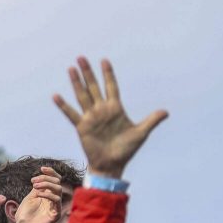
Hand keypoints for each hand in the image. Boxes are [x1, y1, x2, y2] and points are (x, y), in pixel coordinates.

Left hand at [12, 167, 62, 222]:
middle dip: (45, 178)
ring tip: (34, 186)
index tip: (41, 168)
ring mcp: (55, 207)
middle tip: (33, 181)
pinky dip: (47, 194)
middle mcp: (53, 200)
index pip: (55, 180)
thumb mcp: (30, 197)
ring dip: (46, 184)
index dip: (51, 172)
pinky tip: (38, 194)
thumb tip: (42, 176)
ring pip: (58, 189)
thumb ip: (37, 187)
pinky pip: (57, 201)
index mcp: (48, 195)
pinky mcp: (55, 214)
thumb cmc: (25, 215)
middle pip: (57, 183)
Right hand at [54, 57, 167, 178]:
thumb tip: (166, 112)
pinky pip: (71, 114)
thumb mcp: (141, 133)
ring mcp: (90, 117)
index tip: (104, 60)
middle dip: (88, 72)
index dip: (108, 74)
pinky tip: (56, 95)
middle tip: (81, 57)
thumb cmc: (126, 149)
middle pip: (93, 87)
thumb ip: (151, 120)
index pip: (111, 87)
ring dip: (76, 82)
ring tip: (70, 69)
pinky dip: (64, 105)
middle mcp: (101, 110)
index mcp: (115, 109)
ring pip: (82, 96)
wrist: (112, 164)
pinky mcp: (82, 127)